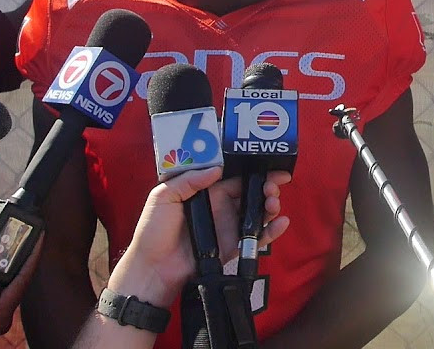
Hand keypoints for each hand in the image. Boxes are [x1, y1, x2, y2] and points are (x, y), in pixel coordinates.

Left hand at [107, 167, 291, 305]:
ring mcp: (228, 226)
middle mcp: (219, 206)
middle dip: (266, 186)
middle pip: (250, 192)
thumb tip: (217, 170)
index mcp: (205, 191)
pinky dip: (272, 230)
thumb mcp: (162, 197)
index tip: (270, 165)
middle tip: (273, 187)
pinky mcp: (233, 246)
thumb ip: (188, 180)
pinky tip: (281, 223)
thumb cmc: (152, 231)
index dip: (252, 170)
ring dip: (270, 206)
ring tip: (273, 204)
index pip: (233, 176)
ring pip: (257, 212)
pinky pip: (256, 237)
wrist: (153, 269)